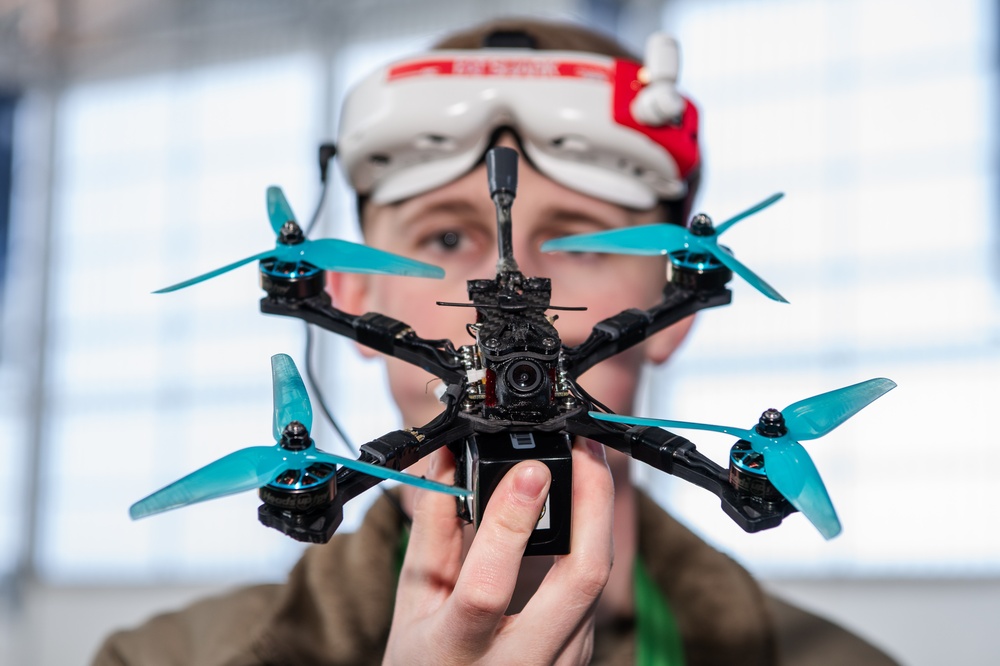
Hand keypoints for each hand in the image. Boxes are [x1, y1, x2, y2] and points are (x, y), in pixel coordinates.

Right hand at [384, 440, 614, 664]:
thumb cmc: (427, 663)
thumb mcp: (413, 602)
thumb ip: (432, 529)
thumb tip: (447, 460)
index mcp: (460, 652)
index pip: (490, 587)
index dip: (511, 523)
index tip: (527, 469)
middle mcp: (523, 663)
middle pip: (583, 577)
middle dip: (593, 501)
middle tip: (583, 448)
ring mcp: (562, 662)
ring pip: (597, 576)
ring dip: (599, 511)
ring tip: (585, 460)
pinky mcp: (581, 652)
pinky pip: (593, 586)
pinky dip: (592, 535)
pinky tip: (582, 503)